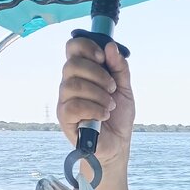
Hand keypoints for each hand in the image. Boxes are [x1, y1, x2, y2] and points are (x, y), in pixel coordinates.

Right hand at [57, 37, 135, 166]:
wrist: (117, 144)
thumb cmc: (118, 116)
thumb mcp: (125, 88)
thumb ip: (119, 68)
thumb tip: (110, 46)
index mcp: (83, 71)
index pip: (73, 47)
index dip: (85, 46)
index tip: (102, 57)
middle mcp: (70, 82)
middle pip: (72, 64)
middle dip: (97, 74)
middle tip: (112, 88)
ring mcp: (65, 100)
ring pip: (73, 84)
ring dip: (98, 94)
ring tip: (110, 105)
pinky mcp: (64, 117)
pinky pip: (73, 106)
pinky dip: (93, 109)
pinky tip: (103, 115)